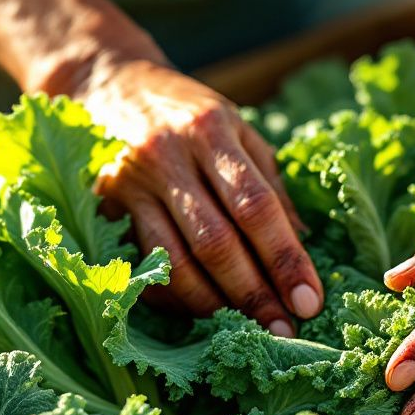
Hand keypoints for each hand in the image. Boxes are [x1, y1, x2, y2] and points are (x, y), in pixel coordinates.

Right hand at [82, 57, 322, 335]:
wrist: (107, 85)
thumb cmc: (188, 114)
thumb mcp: (236, 128)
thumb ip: (268, 183)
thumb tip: (304, 244)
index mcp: (211, 129)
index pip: (256, 205)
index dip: (285, 258)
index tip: (309, 300)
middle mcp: (168, 155)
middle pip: (215, 241)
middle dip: (254, 293)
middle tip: (284, 329)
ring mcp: (131, 183)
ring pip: (175, 262)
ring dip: (215, 305)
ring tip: (248, 329)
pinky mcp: (106, 208)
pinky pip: (145, 266)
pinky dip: (177, 297)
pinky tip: (205, 312)